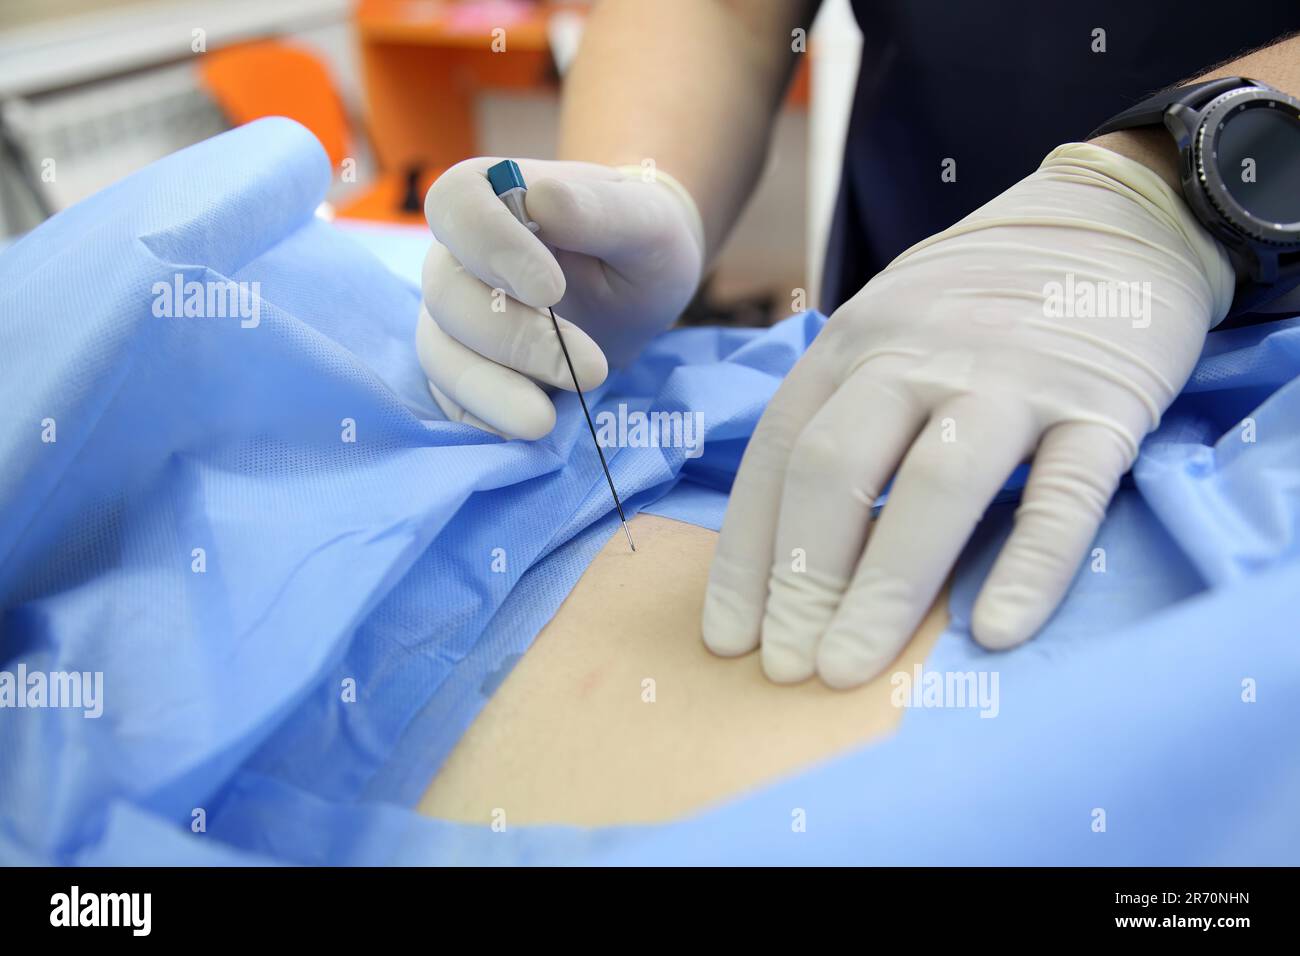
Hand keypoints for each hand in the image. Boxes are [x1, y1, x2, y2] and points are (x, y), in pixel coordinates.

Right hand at [417, 158, 703, 438]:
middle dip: (514, 337)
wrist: (639, 293)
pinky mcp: (462, 372)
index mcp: (491, 197)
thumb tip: (541, 198)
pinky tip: (529, 429)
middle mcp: (458, 256)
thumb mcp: (645, 221)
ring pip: (441, 354)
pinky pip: (452, 400)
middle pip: (447, 293)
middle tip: (590, 368)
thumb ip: (600, 208)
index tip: (550, 288)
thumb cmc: (638, 245)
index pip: (456, 205)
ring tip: (546, 421)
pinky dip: (484, 419)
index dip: (491, 245)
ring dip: (491, 389)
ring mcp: (454, 319)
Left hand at [702, 143, 1234, 687]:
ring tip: (848, 669)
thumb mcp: (886, 325)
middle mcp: (919, 353)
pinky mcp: (1103, 402)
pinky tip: (996, 631)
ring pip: (936, 486)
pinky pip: (1063, 493)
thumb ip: (841, 408)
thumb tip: (787, 543)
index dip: (746, 553)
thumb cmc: (978, 300)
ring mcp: (1013, 375)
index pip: (777, 456)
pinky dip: (1031, 564)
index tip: (729, 636)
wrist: (1112, 219)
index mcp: (853, 342)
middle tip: (784, 669)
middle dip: (800, 578)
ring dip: (885, 587)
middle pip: (837, 470)